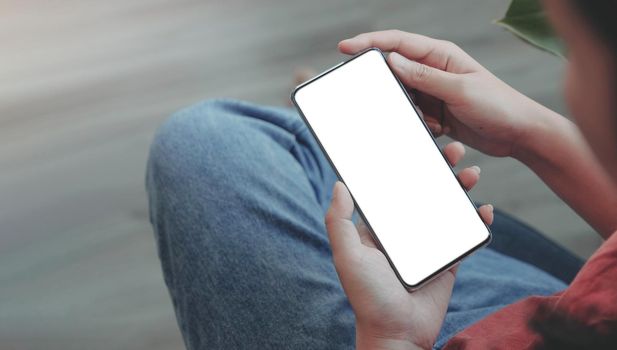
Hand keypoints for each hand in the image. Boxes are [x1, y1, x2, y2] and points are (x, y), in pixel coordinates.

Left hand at [325, 142, 493, 349]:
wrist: (398, 333)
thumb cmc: (368, 296)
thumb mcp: (347, 256)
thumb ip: (339, 221)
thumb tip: (339, 184)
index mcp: (381, 226)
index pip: (394, 187)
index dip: (406, 165)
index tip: (417, 143)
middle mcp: (405, 231)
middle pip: (425, 191)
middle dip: (440, 168)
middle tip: (452, 149)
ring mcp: (428, 244)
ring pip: (448, 207)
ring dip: (460, 187)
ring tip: (471, 172)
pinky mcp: (449, 259)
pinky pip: (465, 234)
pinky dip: (477, 220)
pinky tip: (484, 209)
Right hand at [339, 30, 544, 156]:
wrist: (520, 134)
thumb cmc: (498, 105)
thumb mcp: (459, 90)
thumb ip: (424, 76)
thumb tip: (391, 60)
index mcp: (440, 55)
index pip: (398, 43)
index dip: (369, 43)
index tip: (345, 48)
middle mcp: (434, 70)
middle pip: (395, 70)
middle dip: (385, 84)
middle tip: (373, 95)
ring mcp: (434, 91)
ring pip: (402, 96)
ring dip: (407, 110)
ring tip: (428, 119)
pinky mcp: (436, 112)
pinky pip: (413, 115)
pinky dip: (418, 123)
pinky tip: (437, 129)